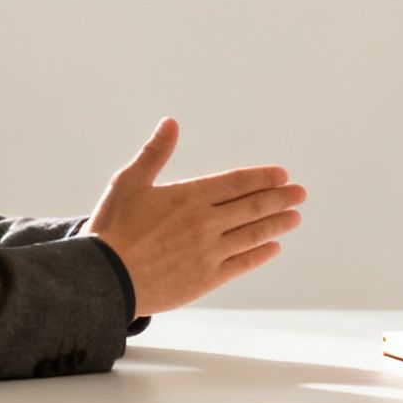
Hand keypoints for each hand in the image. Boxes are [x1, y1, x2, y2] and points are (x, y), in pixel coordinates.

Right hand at [86, 118, 305, 315]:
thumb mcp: (129, 182)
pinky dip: (260, 254)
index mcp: (189, 196)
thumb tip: (171, 122)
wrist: (103, 278)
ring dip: (277, 224)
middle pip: (252, 207)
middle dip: (279, 198)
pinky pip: (242, 264)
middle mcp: (205, 223)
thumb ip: (155, 152)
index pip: (236, 183)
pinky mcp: (206, 279)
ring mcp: (208, 252)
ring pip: (252, 234)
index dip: (262, 178)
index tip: (282, 176)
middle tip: (300, 194)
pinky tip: (273, 247)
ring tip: (295, 217)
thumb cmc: (112, 228)